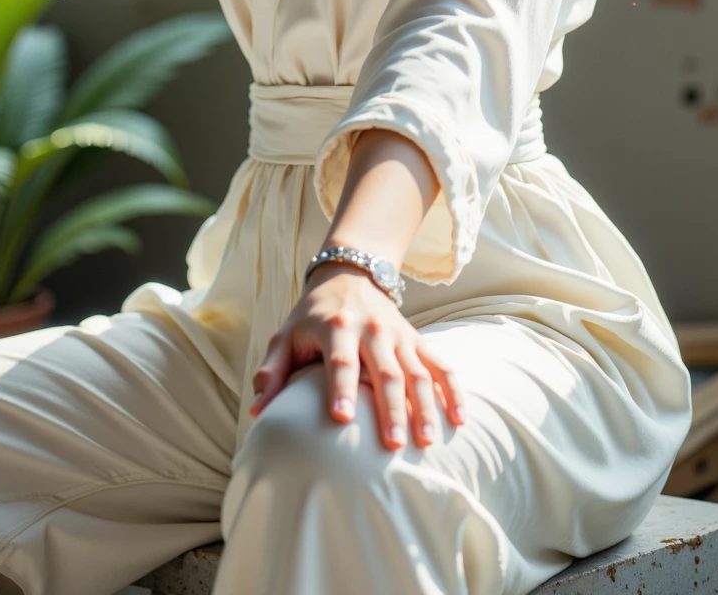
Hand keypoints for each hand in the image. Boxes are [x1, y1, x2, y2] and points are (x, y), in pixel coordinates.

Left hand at [249, 264, 465, 449]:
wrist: (350, 274)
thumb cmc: (311, 315)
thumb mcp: (286, 335)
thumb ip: (271, 371)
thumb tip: (258, 410)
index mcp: (336, 325)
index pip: (340, 359)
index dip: (340, 387)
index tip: (341, 418)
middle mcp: (372, 329)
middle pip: (384, 370)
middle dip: (389, 407)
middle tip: (391, 444)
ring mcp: (398, 334)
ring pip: (416, 370)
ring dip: (423, 406)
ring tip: (425, 441)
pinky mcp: (416, 340)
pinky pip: (440, 365)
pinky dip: (452, 390)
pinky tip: (459, 419)